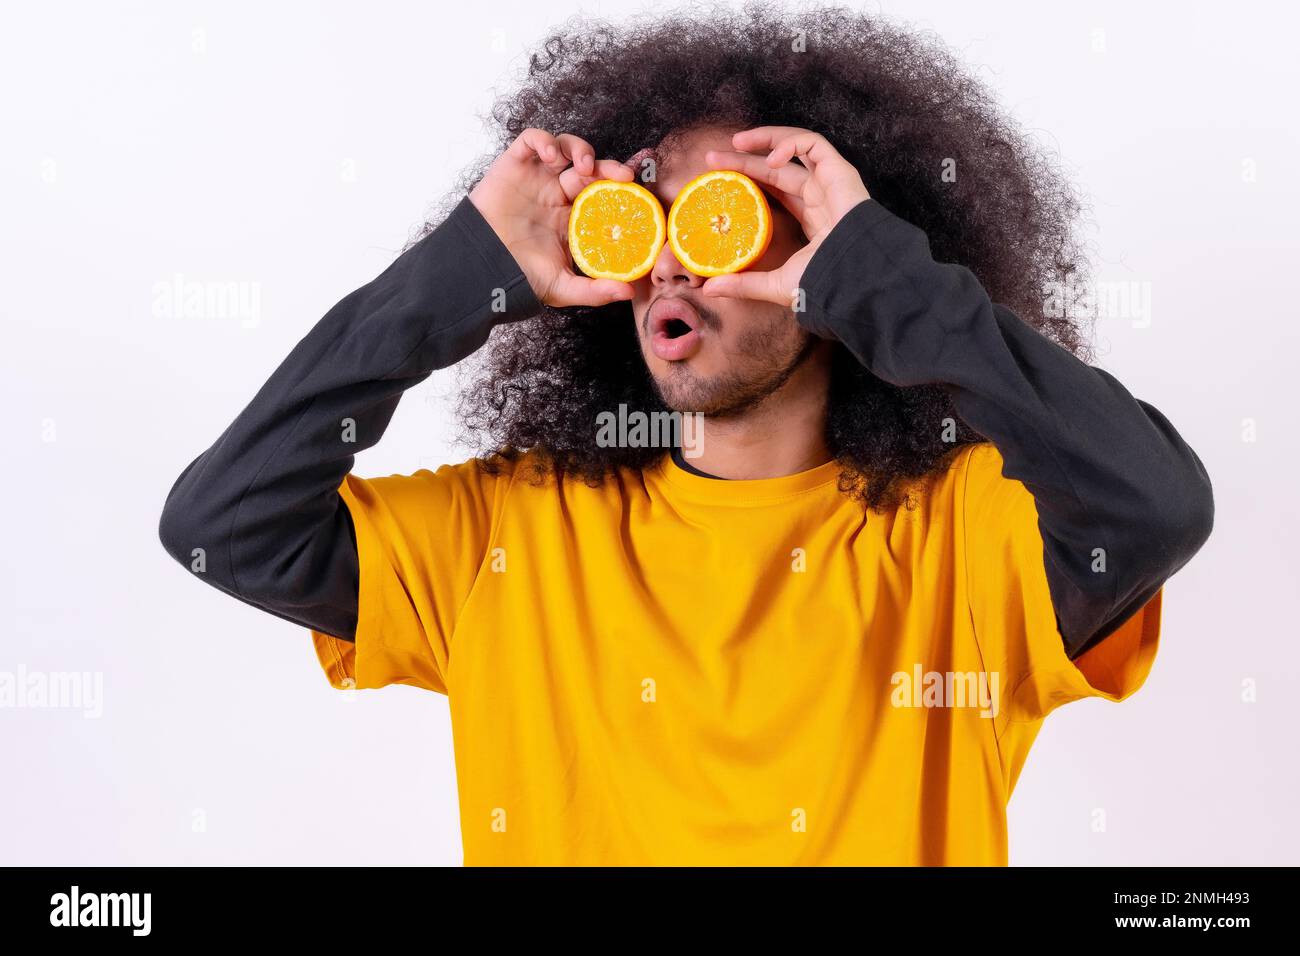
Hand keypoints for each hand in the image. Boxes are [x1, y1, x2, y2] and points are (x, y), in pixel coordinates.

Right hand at [468, 128, 635, 307]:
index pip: (602, 195)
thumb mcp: (562, 288)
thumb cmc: (518, 276)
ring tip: (584, 166)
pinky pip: (531, 140)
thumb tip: (628, 292)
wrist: (480, 267)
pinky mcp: (514, 165)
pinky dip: (544, 140)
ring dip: (580, 150)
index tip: (636, 192)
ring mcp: (536, 178)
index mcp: (572, 218)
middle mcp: (556, 195)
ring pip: (565, 149)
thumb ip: (595, 291)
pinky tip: (552, 155)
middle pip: (589, 170)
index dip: (620, 190)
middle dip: (608, 168)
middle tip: (621, 176)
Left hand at [699, 127, 870, 305]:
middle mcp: (820, 195)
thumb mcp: (776, 284)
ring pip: (795, 147)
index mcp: (810, 217)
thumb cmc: (823, 281)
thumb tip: (709, 289)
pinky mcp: (840, 170)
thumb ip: (744, 284)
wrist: (853, 276)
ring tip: (736, 143)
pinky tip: (770, 159)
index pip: (774, 190)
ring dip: (764, 140)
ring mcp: (830, 181)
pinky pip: (814, 144)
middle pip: (776, 168)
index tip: (717, 179)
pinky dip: (790, 143)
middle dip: (744, 160)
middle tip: (712, 160)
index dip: (747, 180)